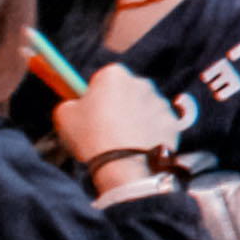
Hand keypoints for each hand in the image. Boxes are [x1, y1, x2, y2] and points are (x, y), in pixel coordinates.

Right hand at [53, 65, 182, 191]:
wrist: (125, 165)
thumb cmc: (91, 136)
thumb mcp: (64, 116)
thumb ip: (71, 103)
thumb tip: (77, 105)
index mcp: (114, 74)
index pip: (103, 80)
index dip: (95, 97)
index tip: (91, 114)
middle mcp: (143, 83)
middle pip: (127, 92)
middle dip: (119, 106)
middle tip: (106, 129)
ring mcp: (162, 103)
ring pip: (145, 108)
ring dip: (137, 119)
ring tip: (123, 142)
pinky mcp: (174, 123)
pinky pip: (159, 126)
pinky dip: (152, 134)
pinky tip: (140, 147)